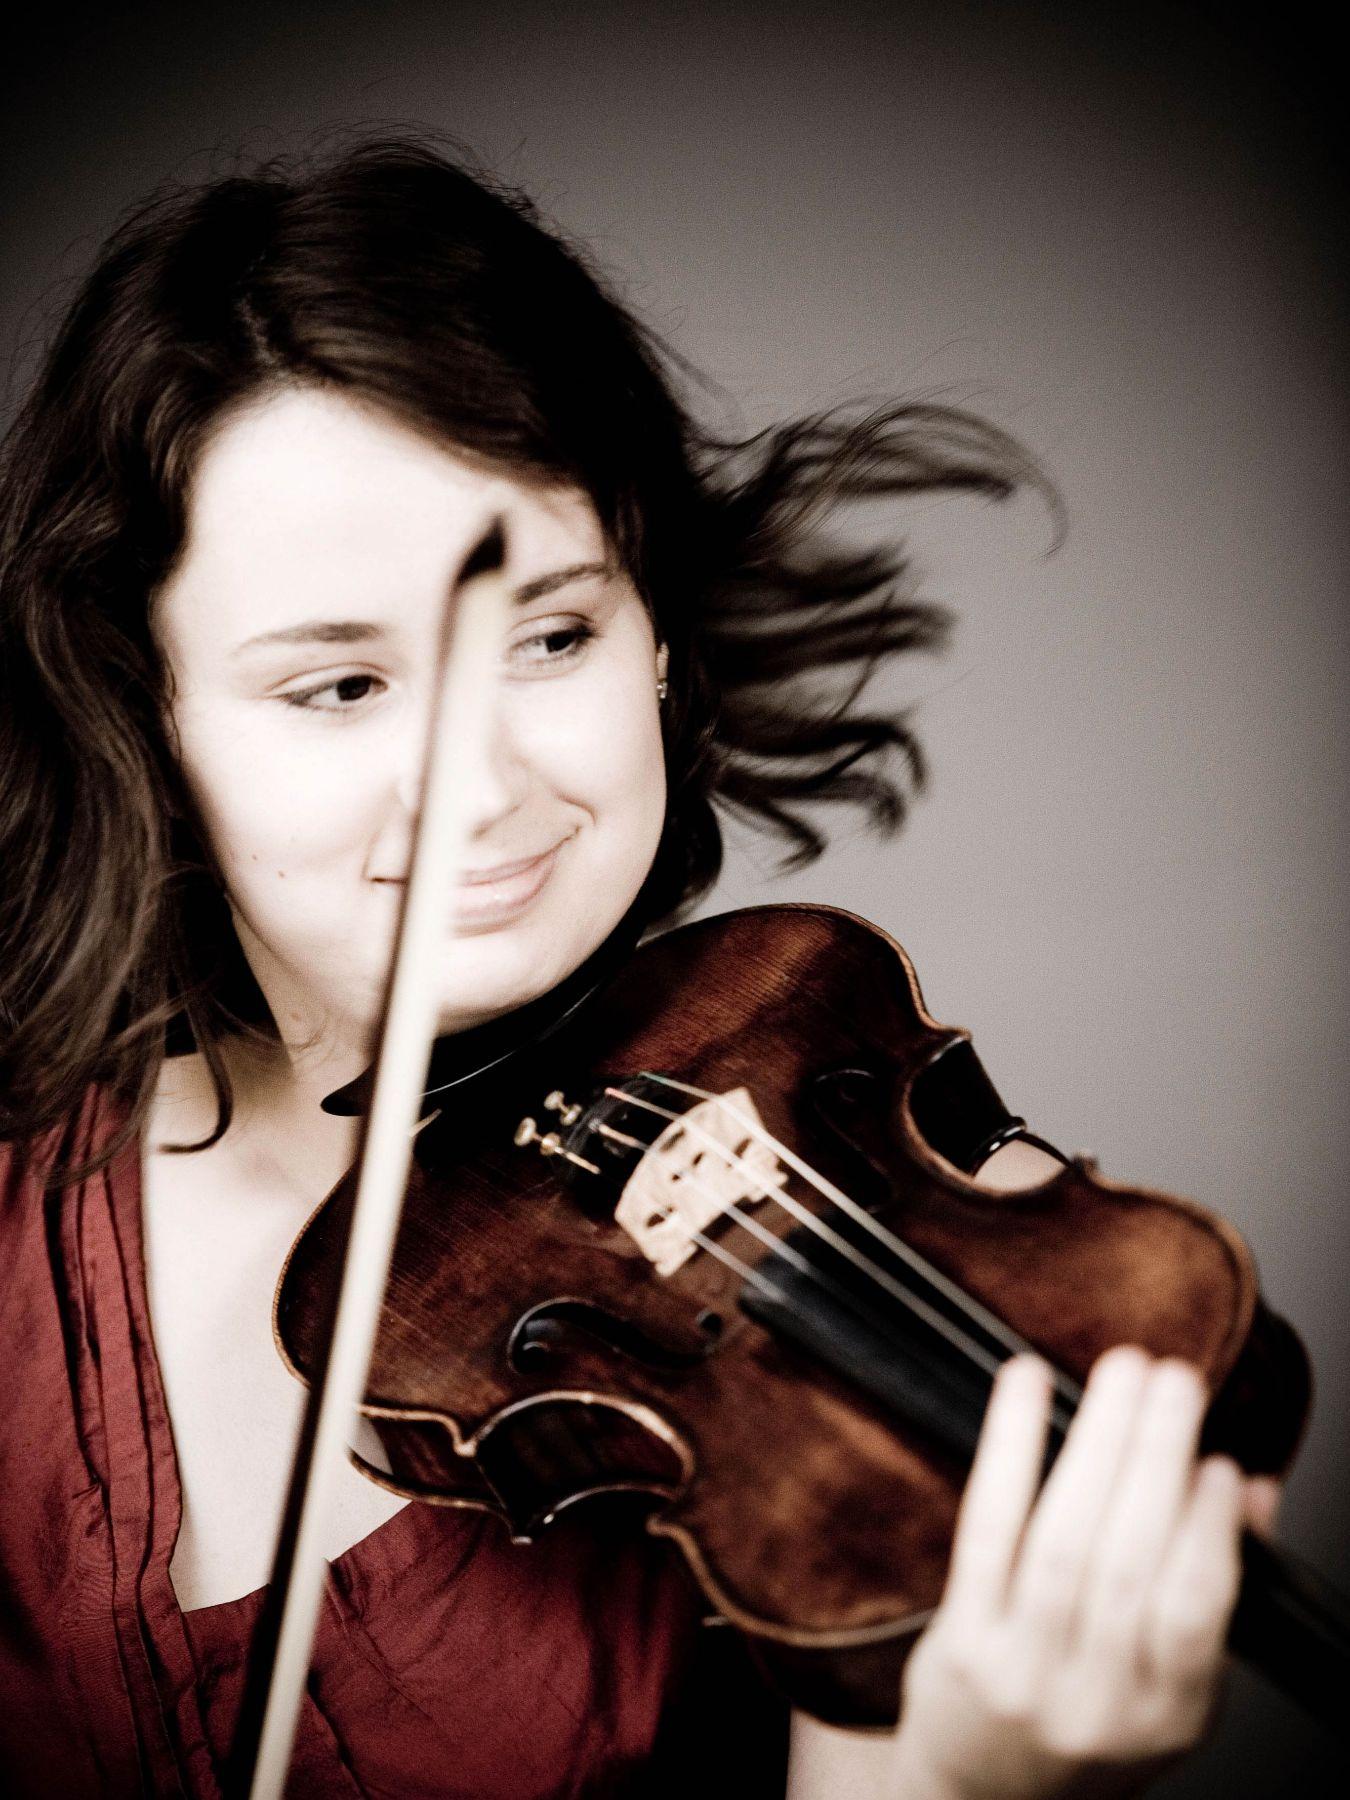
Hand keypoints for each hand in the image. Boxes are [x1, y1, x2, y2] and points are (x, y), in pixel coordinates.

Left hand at [889, 1347, 1281, 1799]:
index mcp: (1166, 1715)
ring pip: (1064, 1543)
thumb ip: (1212, 1590)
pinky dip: (1010, 1449)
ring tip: (1121, 1372)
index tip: (1220, 1459)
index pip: (1195, 1614)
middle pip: (1127, 1564)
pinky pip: (987, 1531)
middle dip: (1156, 1458)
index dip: (1208, 1530)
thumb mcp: (1166, 1686)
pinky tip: (1025, 1385)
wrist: (979, 1797)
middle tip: (1174, 1378)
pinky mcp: (960, 1644)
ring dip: (1097, 1443)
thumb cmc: (1083, 1723)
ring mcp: (1021, 1675)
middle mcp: (1095, 1703)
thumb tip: (1249, 1489)